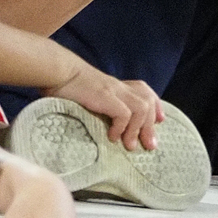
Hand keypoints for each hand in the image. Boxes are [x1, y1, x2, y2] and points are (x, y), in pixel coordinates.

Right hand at [46, 59, 161, 151]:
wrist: (57, 71)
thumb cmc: (67, 85)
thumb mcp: (89, 94)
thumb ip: (100, 104)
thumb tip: (104, 125)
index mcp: (116, 85)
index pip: (145, 91)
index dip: (156, 106)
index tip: (160, 122)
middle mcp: (119, 86)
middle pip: (147, 103)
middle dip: (151, 126)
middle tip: (149, 146)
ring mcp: (113, 90)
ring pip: (141, 108)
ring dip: (138, 129)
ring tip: (130, 146)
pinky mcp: (104, 96)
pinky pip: (123, 113)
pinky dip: (122, 127)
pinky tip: (113, 137)